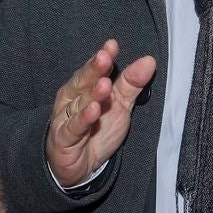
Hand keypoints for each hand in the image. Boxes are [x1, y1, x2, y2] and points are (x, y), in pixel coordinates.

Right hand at [46, 39, 156, 187]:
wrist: (79, 167)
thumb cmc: (97, 131)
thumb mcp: (119, 106)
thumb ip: (131, 84)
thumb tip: (149, 60)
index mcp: (84, 87)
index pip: (94, 70)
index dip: (103, 58)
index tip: (112, 45)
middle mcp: (72, 99)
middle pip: (83, 82)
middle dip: (94, 69)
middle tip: (105, 57)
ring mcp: (65, 118)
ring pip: (79, 104)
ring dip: (91, 94)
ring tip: (104, 84)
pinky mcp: (63, 139)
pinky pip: (73, 128)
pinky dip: (82, 119)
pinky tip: (93, 110)